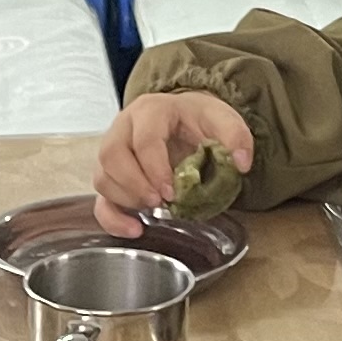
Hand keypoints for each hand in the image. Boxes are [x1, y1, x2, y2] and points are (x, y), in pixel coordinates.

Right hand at [94, 92, 253, 234]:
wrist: (184, 118)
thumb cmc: (197, 119)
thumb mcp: (222, 118)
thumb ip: (236, 136)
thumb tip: (241, 163)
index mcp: (150, 111)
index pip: (143, 140)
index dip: (154, 168)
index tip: (172, 192)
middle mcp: (123, 127)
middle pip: (111, 155)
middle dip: (134, 184)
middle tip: (160, 202)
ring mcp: (113, 151)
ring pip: (102, 177)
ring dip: (125, 200)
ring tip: (153, 210)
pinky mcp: (112, 175)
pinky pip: (100, 199)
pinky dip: (112, 218)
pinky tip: (134, 229)